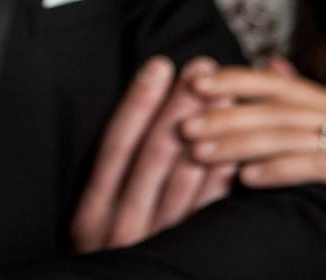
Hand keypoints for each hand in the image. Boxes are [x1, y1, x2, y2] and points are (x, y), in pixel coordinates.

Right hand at [70, 56, 236, 251]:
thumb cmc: (103, 263)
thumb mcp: (90, 225)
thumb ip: (111, 179)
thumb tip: (140, 117)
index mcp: (90, 214)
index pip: (116, 146)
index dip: (138, 103)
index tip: (159, 65)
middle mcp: (120, 228)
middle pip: (154, 156)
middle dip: (180, 106)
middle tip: (203, 68)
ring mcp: (156, 245)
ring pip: (184, 181)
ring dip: (208, 133)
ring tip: (225, 96)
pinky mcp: (188, 259)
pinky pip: (208, 214)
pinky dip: (222, 180)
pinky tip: (235, 152)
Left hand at [185, 59, 325, 279]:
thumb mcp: (302, 150)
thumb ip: (285, 110)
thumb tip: (270, 62)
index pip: (276, 84)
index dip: (234, 81)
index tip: (193, 86)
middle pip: (278, 110)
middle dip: (226, 117)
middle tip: (187, 128)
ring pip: (290, 136)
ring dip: (240, 145)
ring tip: (203, 154)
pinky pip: (315, 166)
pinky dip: (277, 169)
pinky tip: (245, 178)